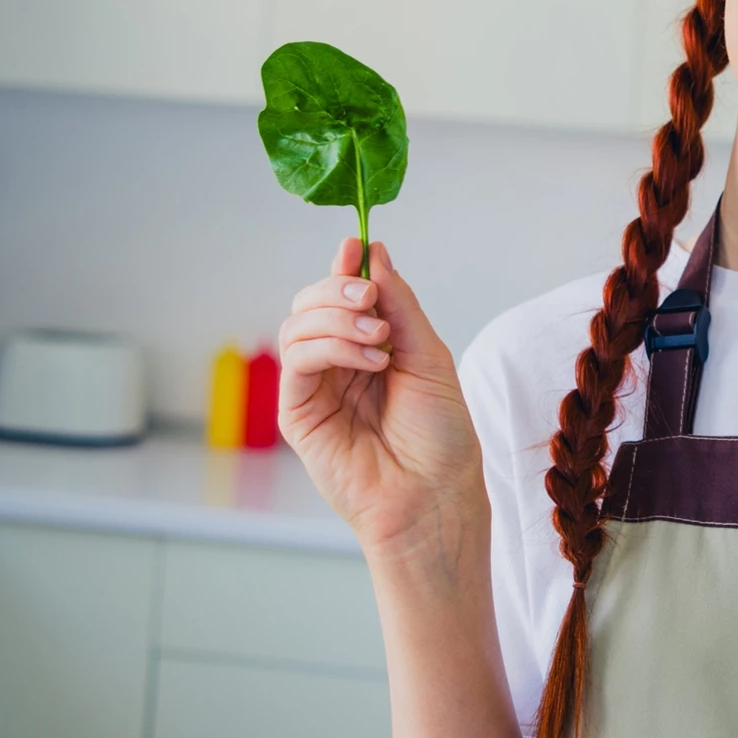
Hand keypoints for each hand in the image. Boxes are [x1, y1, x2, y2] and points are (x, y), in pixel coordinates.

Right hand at [278, 237, 483, 557]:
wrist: (435, 493)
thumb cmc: (441, 436)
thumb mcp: (428, 356)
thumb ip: (400, 305)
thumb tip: (375, 252)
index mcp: (370, 347)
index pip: (344, 295)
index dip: (345, 266)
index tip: (356, 244)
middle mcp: (339, 364)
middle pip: (311, 303)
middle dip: (338, 288)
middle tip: (372, 298)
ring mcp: (316, 387)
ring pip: (298, 326)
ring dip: (336, 318)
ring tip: (378, 338)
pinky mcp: (298, 413)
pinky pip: (296, 360)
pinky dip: (329, 346)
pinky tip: (369, 359)